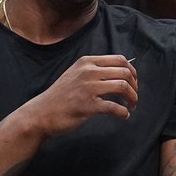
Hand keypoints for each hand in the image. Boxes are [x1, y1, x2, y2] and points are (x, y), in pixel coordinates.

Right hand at [18, 55, 137, 138]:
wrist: (40, 113)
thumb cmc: (61, 96)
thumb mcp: (76, 74)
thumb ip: (95, 70)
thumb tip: (123, 72)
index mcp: (87, 62)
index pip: (120, 60)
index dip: (132, 72)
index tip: (133, 83)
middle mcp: (88, 71)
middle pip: (125, 73)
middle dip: (135, 86)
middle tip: (134, 97)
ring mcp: (87, 88)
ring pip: (122, 87)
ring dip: (132, 98)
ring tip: (131, 106)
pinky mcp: (87, 105)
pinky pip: (114, 107)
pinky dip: (123, 112)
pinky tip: (123, 115)